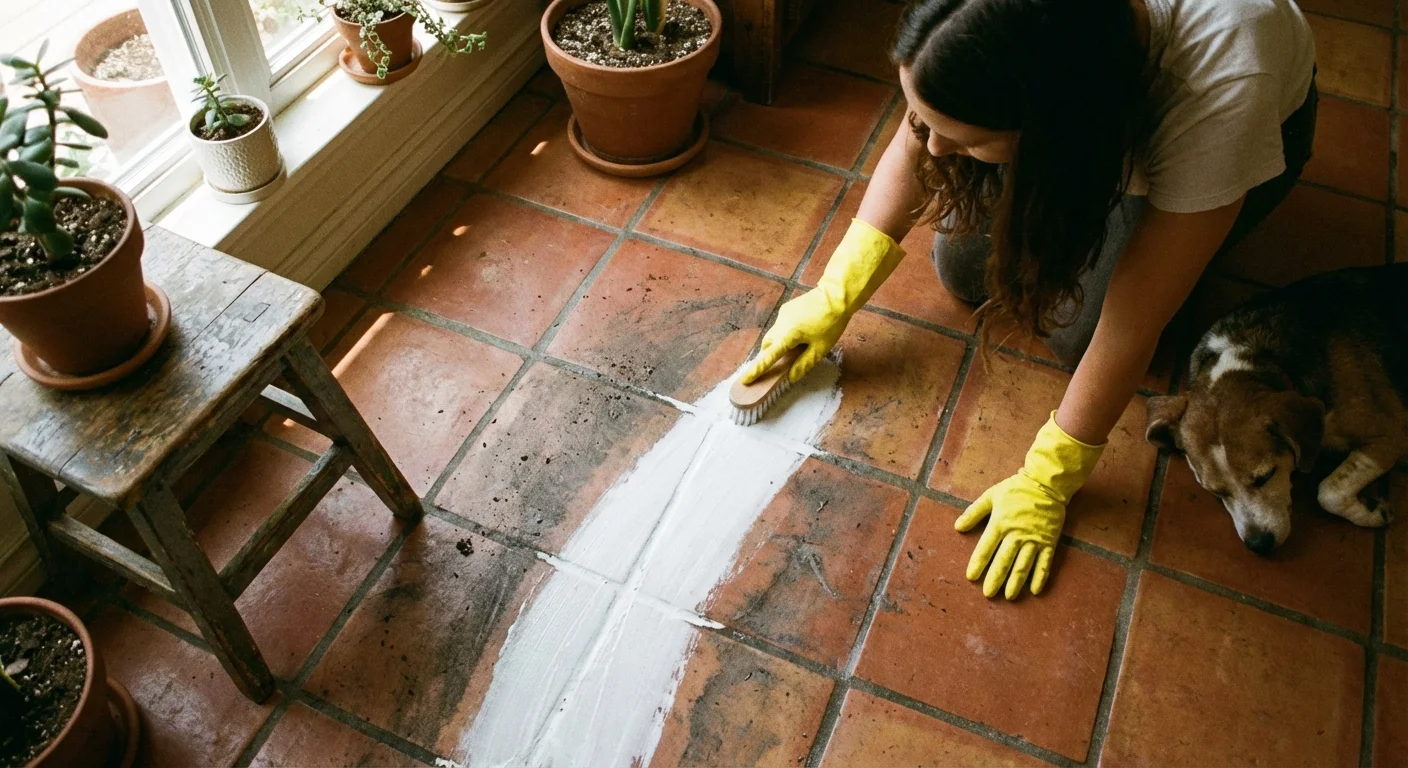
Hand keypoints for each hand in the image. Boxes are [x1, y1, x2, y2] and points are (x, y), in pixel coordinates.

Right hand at [741, 219, 903, 384]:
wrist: (836, 295)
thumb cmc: (831, 323)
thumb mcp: (820, 349)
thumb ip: (803, 364)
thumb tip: (791, 377)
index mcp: (788, 335)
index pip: (769, 356)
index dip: (757, 369)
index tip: (745, 380)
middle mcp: (781, 324)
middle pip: (767, 344)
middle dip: (768, 356)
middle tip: (775, 366)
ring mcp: (783, 314)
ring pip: (774, 334)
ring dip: (778, 344)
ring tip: (793, 350)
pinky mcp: (787, 308)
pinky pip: (781, 325)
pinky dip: (784, 334)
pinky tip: (800, 334)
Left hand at [954, 412, 1104, 598]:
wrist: (1046, 483)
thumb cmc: (1016, 489)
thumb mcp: (991, 496)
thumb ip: (974, 512)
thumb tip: (957, 527)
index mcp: (1000, 523)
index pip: (986, 547)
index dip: (978, 563)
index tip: (971, 577)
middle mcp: (1016, 534)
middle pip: (1004, 560)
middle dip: (995, 578)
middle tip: (988, 594)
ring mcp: (1034, 539)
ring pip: (1023, 565)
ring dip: (1015, 582)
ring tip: (1008, 596)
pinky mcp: (1049, 541)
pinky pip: (1044, 562)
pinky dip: (1040, 577)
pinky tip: (1035, 590)